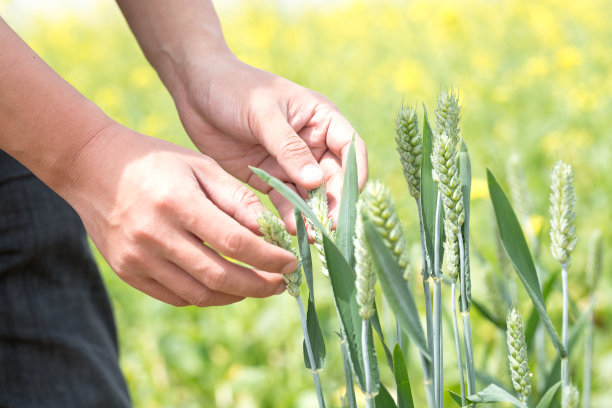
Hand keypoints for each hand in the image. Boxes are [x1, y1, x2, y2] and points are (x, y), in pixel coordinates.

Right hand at [63, 122, 296, 306]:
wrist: (91, 167)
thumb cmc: (155, 161)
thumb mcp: (200, 165)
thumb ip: (236, 199)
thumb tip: (270, 231)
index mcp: (178, 203)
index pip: (235, 242)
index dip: (269, 258)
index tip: (291, 263)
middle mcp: (156, 235)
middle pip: (219, 276)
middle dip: (258, 285)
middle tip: (281, 284)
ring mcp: (137, 258)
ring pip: (198, 294)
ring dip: (234, 296)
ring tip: (255, 286)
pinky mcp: (127, 271)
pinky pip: (175, 297)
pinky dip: (205, 296)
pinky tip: (222, 286)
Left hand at [173, 53, 367, 231]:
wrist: (195, 88)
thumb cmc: (234, 88)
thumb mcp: (263, 114)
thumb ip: (289, 148)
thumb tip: (317, 181)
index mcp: (320, 118)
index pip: (350, 149)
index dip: (354, 176)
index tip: (348, 203)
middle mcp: (311, 142)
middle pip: (333, 178)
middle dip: (332, 203)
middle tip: (328, 229)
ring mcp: (290, 162)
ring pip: (310, 194)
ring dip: (312, 215)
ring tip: (310, 237)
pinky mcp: (268, 176)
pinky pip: (284, 199)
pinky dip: (288, 215)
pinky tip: (288, 230)